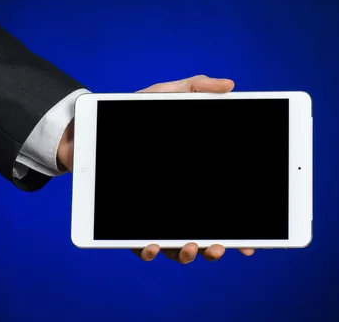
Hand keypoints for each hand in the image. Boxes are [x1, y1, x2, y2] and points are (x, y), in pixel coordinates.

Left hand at [56, 75, 254, 262]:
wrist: (88, 128)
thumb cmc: (130, 113)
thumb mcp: (164, 96)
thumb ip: (195, 89)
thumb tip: (230, 85)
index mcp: (191, 178)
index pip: (223, 208)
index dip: (239, 229)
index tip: (250, 242)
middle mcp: (175, 202)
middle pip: (203, 232)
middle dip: (216, 247)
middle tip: (220, 246)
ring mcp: (151, 214)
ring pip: (175, 244)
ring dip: (188, 253)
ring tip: (193, 246)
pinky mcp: (125, 220)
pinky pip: (139, 242)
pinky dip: (149, 250)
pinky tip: (152, 245)